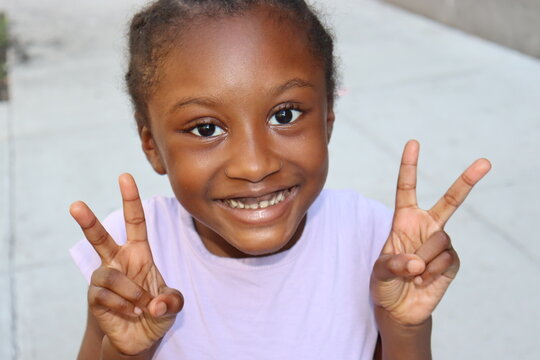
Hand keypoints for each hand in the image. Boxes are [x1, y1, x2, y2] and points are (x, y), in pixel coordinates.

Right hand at [70, 174, 183, 354]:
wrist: (141, 338)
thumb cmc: (157, 312)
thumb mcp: (174, 304)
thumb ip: (172, 301)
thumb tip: (155, 304)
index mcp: (139, 253)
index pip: (135, 222)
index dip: (131, 200)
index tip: (125, 177)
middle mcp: (119, 261)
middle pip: (100, 238)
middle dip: (88, 222)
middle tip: (75, 205)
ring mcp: (105, 278)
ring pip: (109, 276)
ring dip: (130, 293)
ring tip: (141, 307)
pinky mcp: (95, 297)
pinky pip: (104, 296)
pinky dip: (123, 306)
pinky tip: (131, 313)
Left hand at [370, 140, 490, 325]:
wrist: (399, 309)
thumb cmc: (385, 284)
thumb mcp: (378, 272)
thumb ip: (392, 264)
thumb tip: (416, 263)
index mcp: (404, 221)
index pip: (406, 189)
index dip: (409, 166)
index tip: (413, 143)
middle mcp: (426, 227)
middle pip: (450, 200)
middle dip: (467, 181)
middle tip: (486, 162)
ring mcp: (441, 243)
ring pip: (440, 239)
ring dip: (423, 259)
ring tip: (414, 274)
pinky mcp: (452, 262)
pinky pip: (446, 259)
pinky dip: (431, 272)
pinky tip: (424, 281)